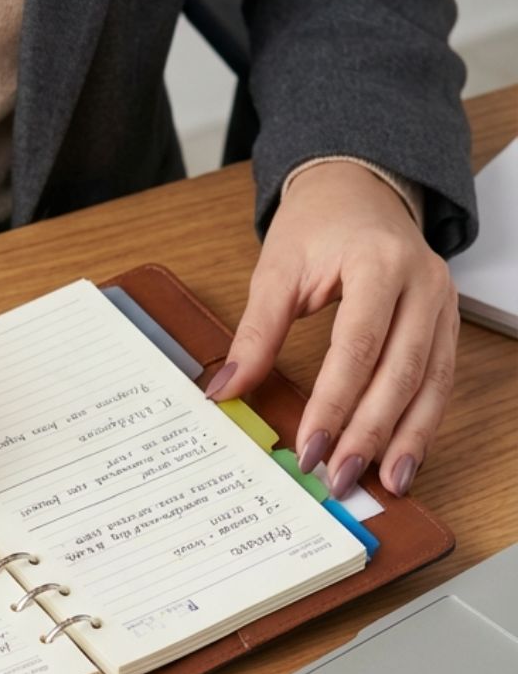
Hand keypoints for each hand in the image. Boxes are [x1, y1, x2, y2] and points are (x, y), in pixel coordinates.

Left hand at [208, 162, 457, 498]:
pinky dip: (421, 423)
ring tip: (384, 483)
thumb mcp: (276, 269)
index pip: (358, 346)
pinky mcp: (446, 323)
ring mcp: (443, 304)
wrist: (358, 189)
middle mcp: (423, 284)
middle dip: (369, 432)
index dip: (334, 402)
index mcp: (379, 262)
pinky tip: (403, 457)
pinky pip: (439, 380)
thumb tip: (226, 390)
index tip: (309, 445)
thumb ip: (255, 332)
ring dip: (406, 439)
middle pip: (401, 372)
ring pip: (431, 383)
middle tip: (338, 476)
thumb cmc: (318, 225)